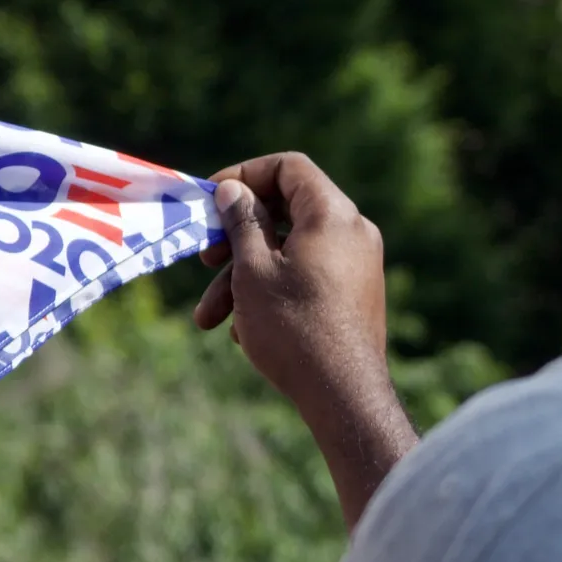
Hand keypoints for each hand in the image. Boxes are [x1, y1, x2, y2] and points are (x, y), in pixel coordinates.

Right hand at [193, 153, 413, 524]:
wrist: (343, 394)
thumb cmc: (293, 327)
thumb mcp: (253, 270)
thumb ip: (242, 222)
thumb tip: (233, 190)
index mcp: (333, 215)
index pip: (288, 167)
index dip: (244, 175)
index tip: (211, 200)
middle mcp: (353, 232)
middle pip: (284, 211)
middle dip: (235, 235)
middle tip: (204, 258)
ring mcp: (357, 264)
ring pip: (288, 251)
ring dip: (243, 276)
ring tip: (208, 317)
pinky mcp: (353, 294)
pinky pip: (304, 274)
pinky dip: (270, 290)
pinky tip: (243, 330)